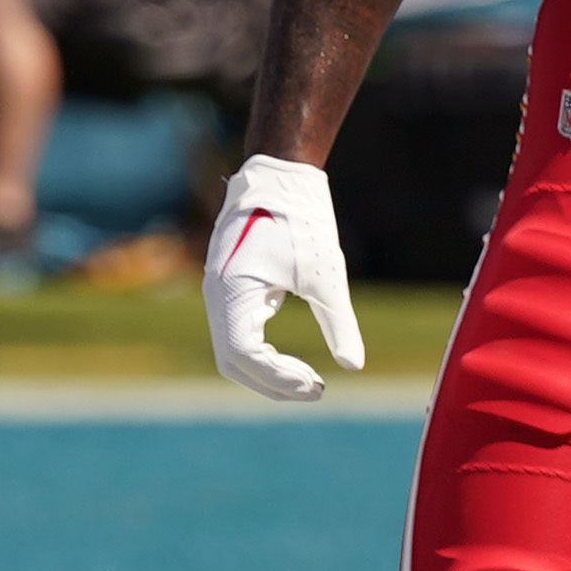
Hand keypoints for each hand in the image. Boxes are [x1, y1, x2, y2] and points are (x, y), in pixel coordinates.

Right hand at [206, 156, 364, 401]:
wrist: (280, 180)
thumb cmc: (302, 222)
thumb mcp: (327, 276)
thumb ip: (339, 323)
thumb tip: (354, 367)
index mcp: (232, 292)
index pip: (243, 354)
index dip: (278, 377)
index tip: (316, 385)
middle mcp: (217, 297)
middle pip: (233, 362)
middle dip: (273, 382)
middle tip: (317, 390)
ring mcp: (220, 295)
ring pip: (233, 353)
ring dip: (268, 372)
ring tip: (311, 381)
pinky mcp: (231, 292)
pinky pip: (238, 336)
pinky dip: (263, 356)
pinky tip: (295, 362)